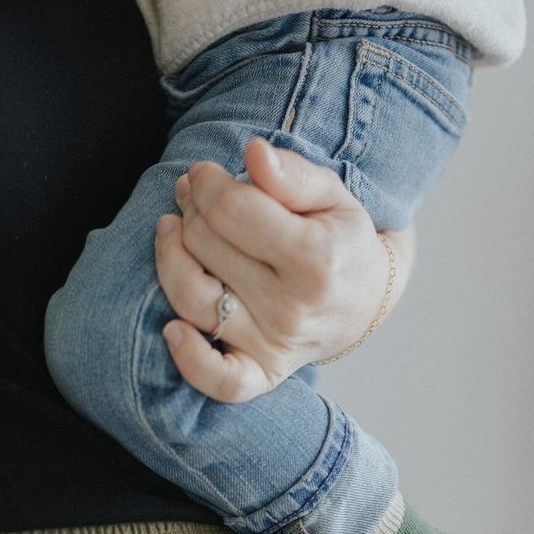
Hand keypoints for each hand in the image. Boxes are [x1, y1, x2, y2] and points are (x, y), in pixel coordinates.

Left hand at [154, 136, 414, 402]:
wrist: (364, 303)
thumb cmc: (340, 242)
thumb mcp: (332, 196)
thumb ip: (293, 175)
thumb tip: (253, 152)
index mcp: (315, 258)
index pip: (232, 211)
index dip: (207, 184)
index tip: (203, 173)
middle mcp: (293, 308)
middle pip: (206, 247)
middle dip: (191, 211)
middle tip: (191, 196)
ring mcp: (274, 345)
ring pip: (193, 300)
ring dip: (169, 260)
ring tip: (170, 231)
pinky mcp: (261, 374)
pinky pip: (218, 380)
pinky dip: (189, 359)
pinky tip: (172, 329)